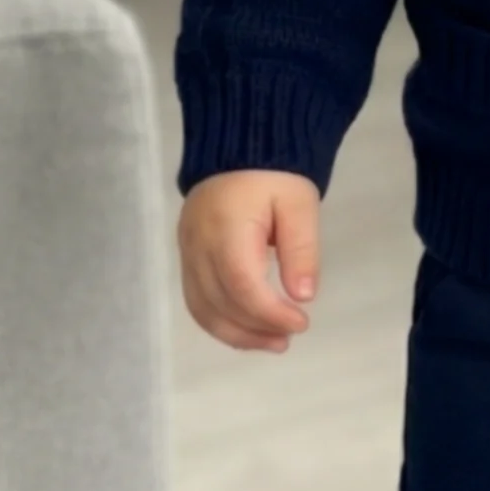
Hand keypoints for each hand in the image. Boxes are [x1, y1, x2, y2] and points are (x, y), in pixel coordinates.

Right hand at [177, 169, 322, 352]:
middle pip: (219, 303)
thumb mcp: (299, 204)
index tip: (301, 323)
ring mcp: (187, 253)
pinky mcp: (186, 257)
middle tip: (290, 337)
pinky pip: (196, 300)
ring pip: (202, 309)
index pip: (242, 285)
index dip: (270, 313)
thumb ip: (300, 249)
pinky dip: (220, 321)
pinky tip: (248, 329)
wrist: (237, 148)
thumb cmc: (273, 174)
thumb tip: (302, 296)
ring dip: (237, 333)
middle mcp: (198, 246)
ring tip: (273, 343)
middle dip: (256, 329)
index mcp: (226, 229)